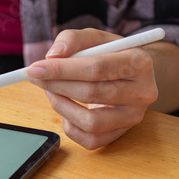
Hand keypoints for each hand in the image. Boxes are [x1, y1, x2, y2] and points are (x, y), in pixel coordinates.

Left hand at [26, 28, 158, 149]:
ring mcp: (133, 116)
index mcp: (140, 62)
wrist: (134, 75)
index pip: (96, 68)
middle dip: (56, 85)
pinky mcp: (122, 134)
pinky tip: (67, 110)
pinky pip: (90, 140)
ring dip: (61, 106)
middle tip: (36, 77)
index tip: (35, 68)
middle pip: (91, 93)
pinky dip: (70, 126)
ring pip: (90, 122)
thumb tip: (52, 56)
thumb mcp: (96, 38)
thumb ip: (73, 39)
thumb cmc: (111, 54)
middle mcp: (142, 92)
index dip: (61, 69)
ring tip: (52, 91)